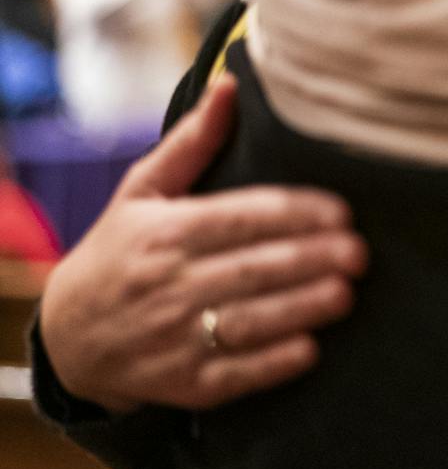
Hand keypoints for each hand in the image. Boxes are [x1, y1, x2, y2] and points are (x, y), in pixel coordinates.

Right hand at [39, 75, 367, 413]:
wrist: (68, 336)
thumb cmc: (120, 249)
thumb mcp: (143, 190)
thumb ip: (193, 141)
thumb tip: (231, 84)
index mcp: (165, 233)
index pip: (241, 218)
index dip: (296, 213)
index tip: (342, 211)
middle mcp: (168, 285)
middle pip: (252, 269)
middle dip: (311, 260)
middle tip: (359, 252)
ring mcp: (173, 338)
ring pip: (248, 322)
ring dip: (302, 308)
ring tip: (347, 292)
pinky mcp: (182, 384)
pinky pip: (234, 375)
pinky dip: (273, 363)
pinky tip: (311, 347)